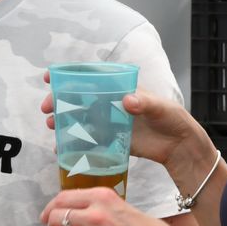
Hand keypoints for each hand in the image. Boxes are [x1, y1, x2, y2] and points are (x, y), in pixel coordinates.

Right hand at [40, 75, 204, 169]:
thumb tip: (127, 101)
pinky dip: (74, 143)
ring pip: (80, 118)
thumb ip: (144, 103)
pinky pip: (89, 140)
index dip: (69, 77)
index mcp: (121, 88)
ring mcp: (110, 122)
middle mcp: (111, 104)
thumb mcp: (160, 108)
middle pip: (79, 98)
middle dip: (59, 101)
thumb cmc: (173, 119)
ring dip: (63, 121)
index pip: (91, 78)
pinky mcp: (112, 141)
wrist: (180, 146)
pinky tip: (62, 148)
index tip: (50, 78)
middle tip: (46, 108)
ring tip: (51, 126)